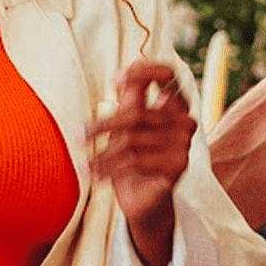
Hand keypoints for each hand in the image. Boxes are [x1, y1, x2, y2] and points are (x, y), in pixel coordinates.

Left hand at [89, 59, 190, 265]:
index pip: (169, 75)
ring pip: (133, 140)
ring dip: (103, 154)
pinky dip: (112, 169)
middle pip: (137, 114)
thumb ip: (130, 94)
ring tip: (84, 164)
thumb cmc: (133, 154)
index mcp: (175, 104)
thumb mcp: (128, 121)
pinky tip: (95, 176)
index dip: (144, 73)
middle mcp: (185, 120)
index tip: (115, 81)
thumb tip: (127, 68)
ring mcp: (185, 143)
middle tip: (79, 135)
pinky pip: (139, 161)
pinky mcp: (180, 165)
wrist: (143, 198)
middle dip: (104, 125)